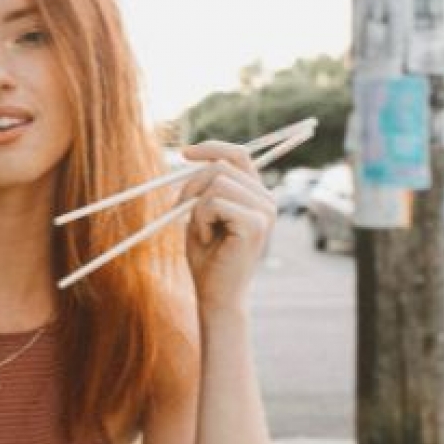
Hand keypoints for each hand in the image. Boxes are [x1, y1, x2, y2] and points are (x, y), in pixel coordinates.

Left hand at [176, 141, 276, 313]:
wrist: (216, 295)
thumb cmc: (208, 259)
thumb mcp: (201, 215)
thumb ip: (204, 187)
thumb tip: (192, 157)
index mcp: (256, 194)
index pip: (239, 154)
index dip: (211, 148)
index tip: (183, 152)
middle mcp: (266, 199)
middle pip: (222, 166)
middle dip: (191, 185)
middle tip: (178, 209)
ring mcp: (264, 211)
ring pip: (216, 183)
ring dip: (196, 207)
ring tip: (201, 232)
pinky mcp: (254, 224)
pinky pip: (214, 203)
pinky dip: (200, 220)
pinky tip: (207, 240)